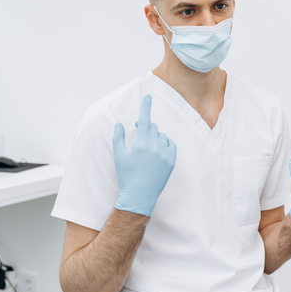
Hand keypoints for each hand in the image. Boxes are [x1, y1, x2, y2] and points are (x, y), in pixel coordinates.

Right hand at [113, 94, 176, 216]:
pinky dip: (165, 143)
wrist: (139, 195)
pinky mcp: (172, 161)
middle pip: (152, 127)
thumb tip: (120, 123)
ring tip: (147, 146)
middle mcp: (155, 146)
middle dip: (146, 127)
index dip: (146, 106)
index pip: (145, 119)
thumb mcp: (119, 155)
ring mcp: (165, 153)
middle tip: (140, 131)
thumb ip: (118, 137)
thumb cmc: (127, 175)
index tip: (148, 96)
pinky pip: (171, 144)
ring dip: (155, 136)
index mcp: (141, 143)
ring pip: (161, 136)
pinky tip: (159, 149)